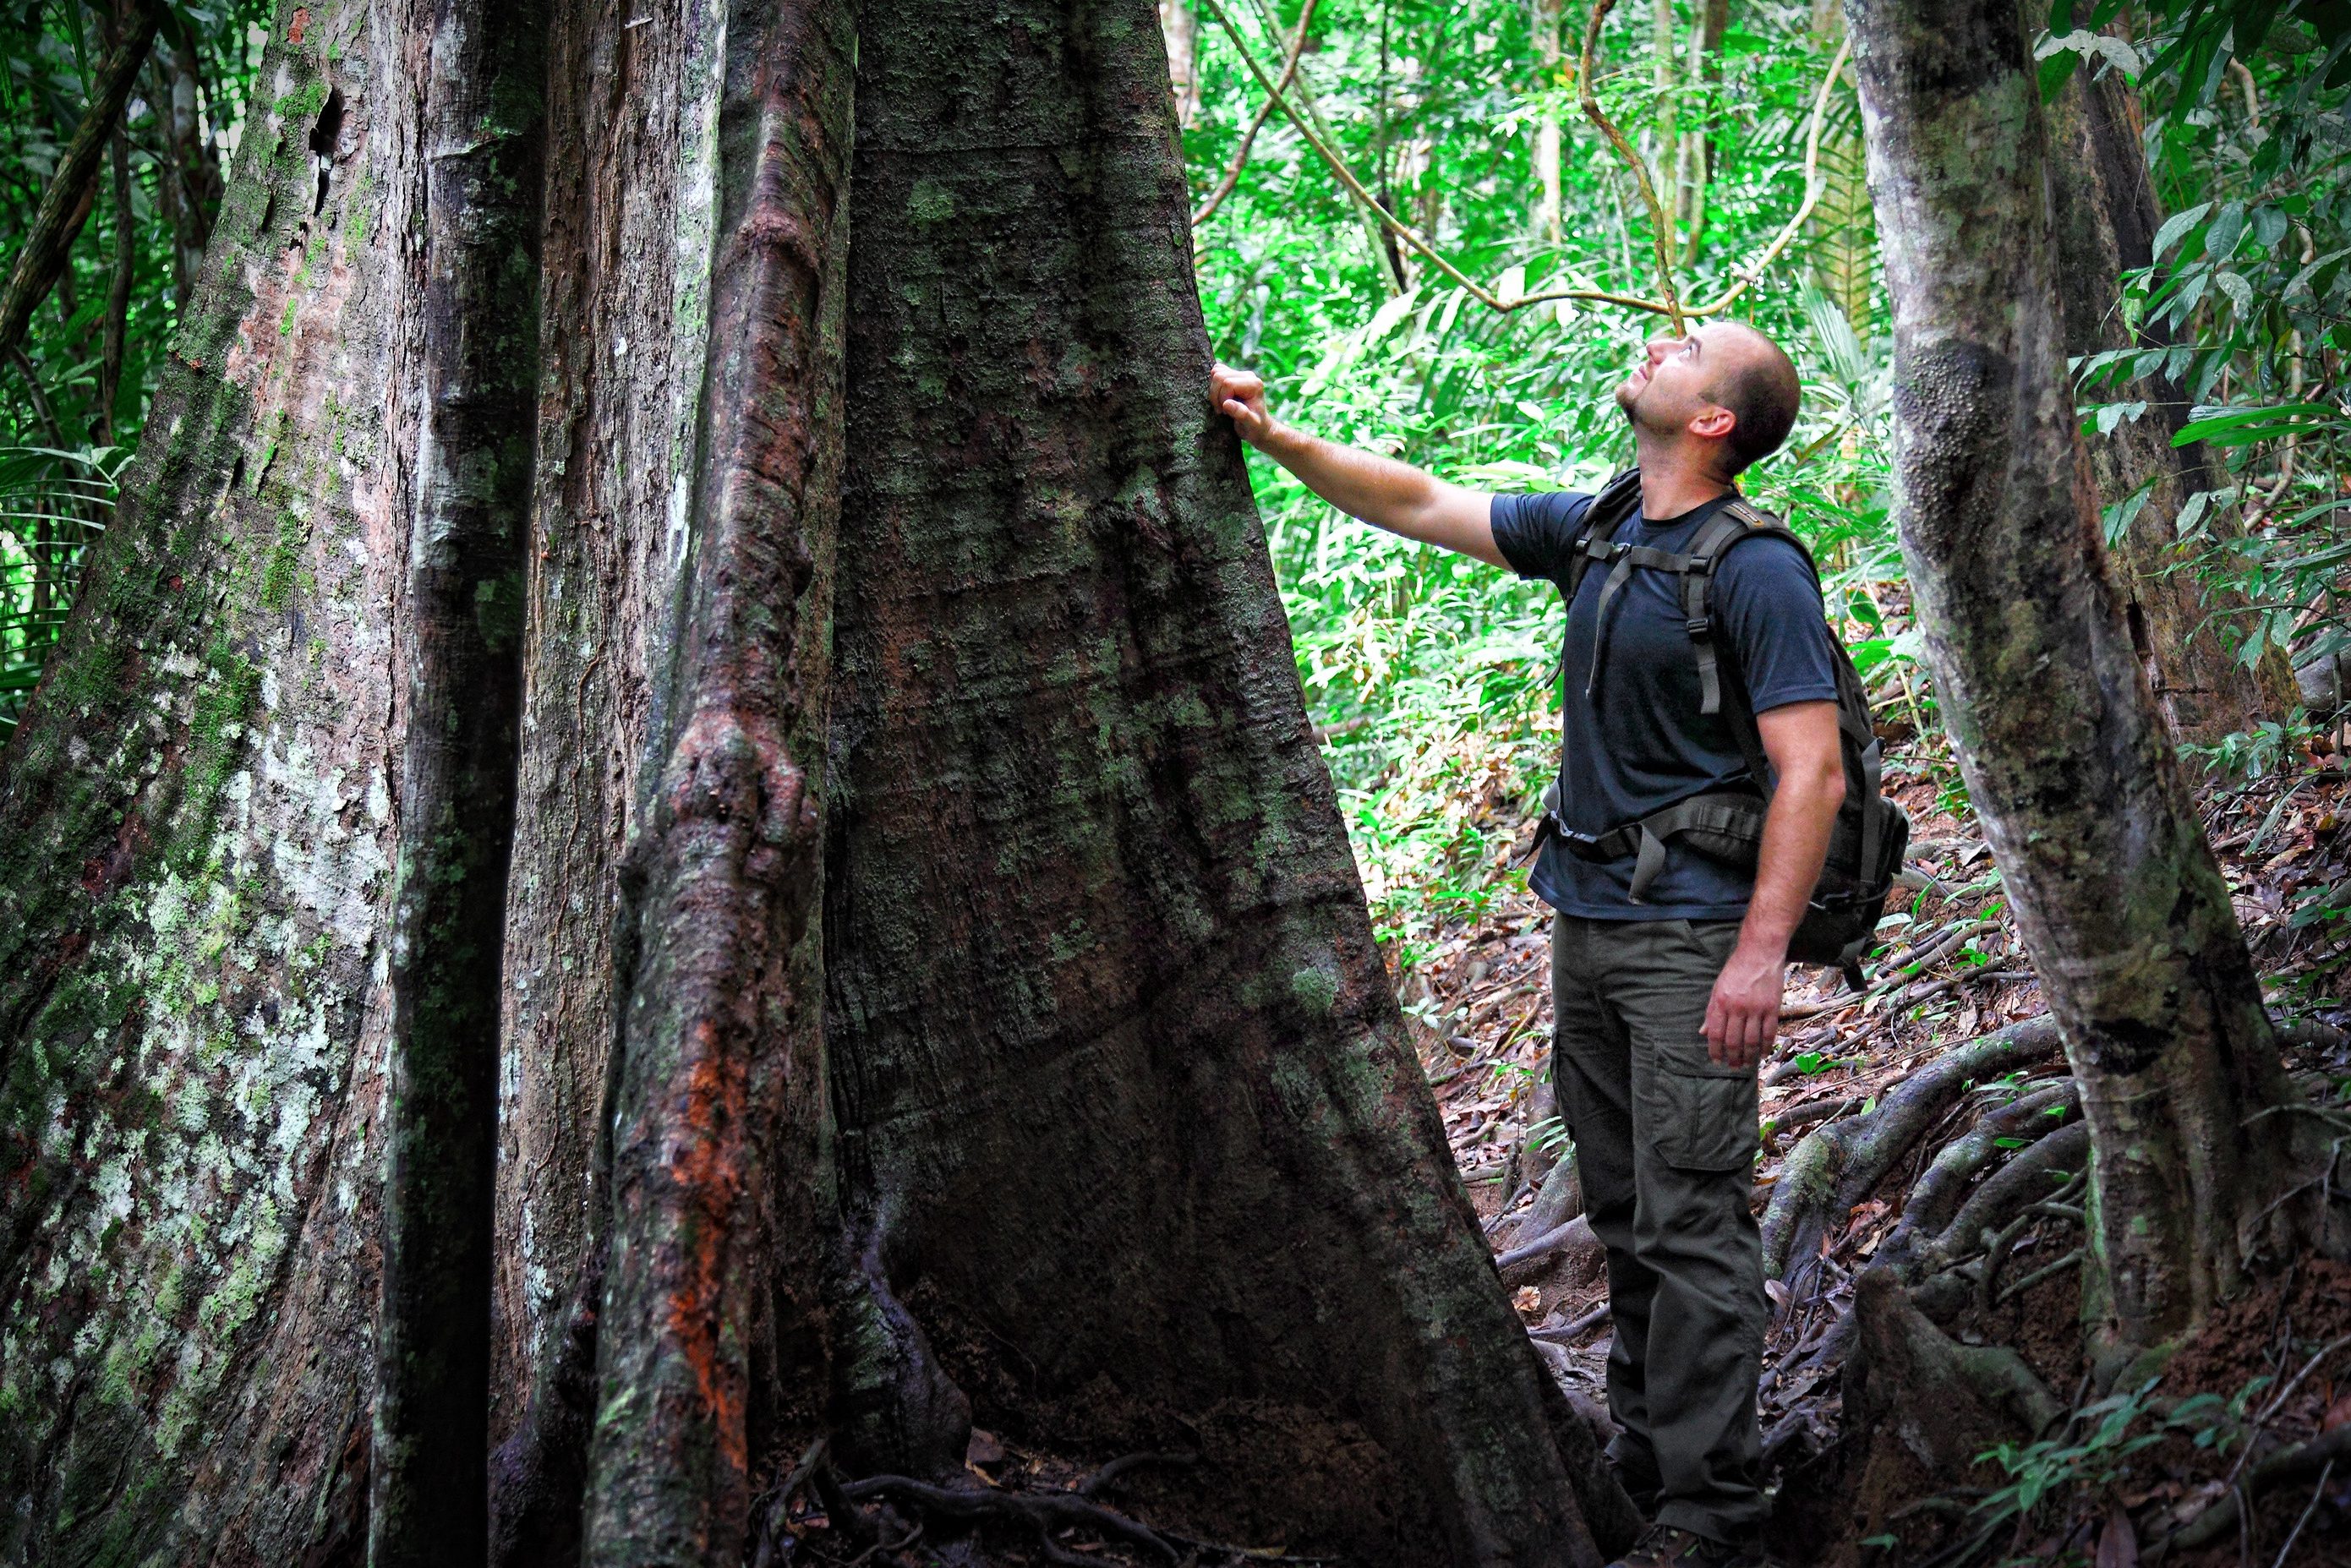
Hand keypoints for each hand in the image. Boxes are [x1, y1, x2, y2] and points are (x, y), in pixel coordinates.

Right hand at [1211, 362, 1277, 447]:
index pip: (1228, 383)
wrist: (1259, 427)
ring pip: (1216, 372)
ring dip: (1213, 391)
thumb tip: (1227, 404)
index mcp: (1254, 384)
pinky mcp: (1233, 375)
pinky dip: (1213, 387)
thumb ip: (1241, 414)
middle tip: (1222, 410)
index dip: (1222, 398)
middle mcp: (1248, 375)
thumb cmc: (1255, 428)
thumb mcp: (1250, 425)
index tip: (1226, 412)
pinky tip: (1220, 398)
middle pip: (1219, 375)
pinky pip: (1216, 372)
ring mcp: (1240, 374)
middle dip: (1216, 395)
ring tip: (1221, 405)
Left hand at [1702, 938, 1785, 1068]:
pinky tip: (1764, 1053)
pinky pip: (1769, 1032)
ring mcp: (1756, 1008)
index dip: (1715, 1050)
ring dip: (1749, 1055)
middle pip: (1734, 1040)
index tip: (1717, 1060)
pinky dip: (1766, 1046)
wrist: (1759, 953)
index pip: (1716, 1034)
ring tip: (1747, 1063)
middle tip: (1733, 1066)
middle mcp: (1738, 1007)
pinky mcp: (1772, 1007)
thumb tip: (1703, 1032)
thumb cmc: (1736, 970)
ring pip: (1752, 1040)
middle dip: (1733, 1057)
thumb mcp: (1717, 988)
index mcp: (1721, 1002)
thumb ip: (1711, 1012)